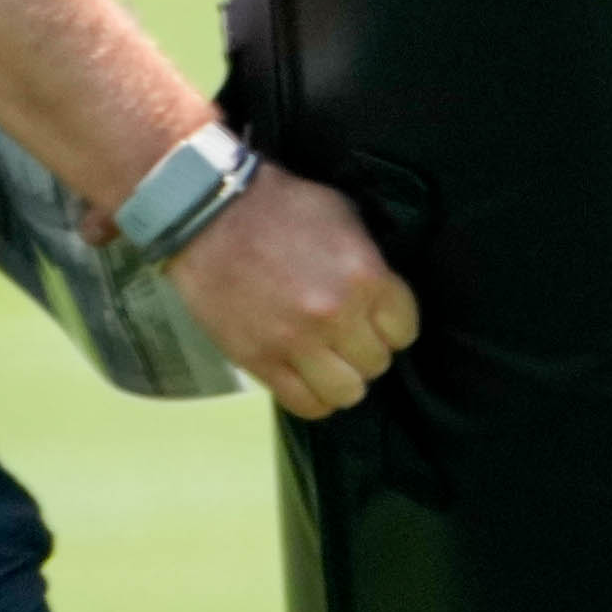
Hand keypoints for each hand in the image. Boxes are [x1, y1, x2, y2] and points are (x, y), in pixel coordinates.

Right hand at [164, 169, 420, 418]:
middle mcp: (336, 316)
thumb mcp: (345, 218)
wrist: (207, 211)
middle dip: (365, 351)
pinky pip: (304, 404)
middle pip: (376, 364)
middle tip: (346, 338)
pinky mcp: (259, 360)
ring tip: (329, 364)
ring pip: (346, 392)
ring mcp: (296, 342)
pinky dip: (313, 399)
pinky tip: (308, 380)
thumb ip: (370, 263)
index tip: (374, 321)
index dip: (391, 327)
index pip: (404, 331)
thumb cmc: (282, 206)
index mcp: (366, 277)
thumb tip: (383, 296)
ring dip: (343, 380)